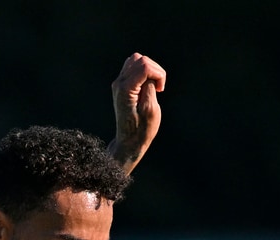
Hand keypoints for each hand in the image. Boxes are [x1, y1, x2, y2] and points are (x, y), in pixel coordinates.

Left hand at [108, 52, 165, 174]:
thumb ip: (150, 88)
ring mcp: (118, 83)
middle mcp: (119, 83)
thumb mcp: (151, 110)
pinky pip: (133, 67)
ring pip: (136, 60)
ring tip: (154, 86)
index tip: (161, 90)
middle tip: (159, 88)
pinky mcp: (121, 84)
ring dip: (150, 69)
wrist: (129, 141)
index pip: (144, 66)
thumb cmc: (142, 130)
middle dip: (155, 70)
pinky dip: (144, 72)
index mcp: (125, 89)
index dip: (158, 74)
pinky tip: (148, 85)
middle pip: (140, 59)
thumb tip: (150, 75)